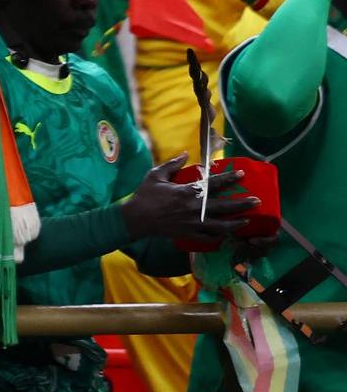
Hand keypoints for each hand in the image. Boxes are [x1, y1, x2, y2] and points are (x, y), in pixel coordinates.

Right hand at [120, 155, 255, 240]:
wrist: (136, 219)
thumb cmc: (144, 195)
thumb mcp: (155, 175)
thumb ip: (172, 164)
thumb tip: (185, 154)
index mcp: (187, 192)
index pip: (213, 184)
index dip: (229, 178)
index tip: (242, 174)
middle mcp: (194, 208)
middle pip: (223, 206)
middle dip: (242, 203)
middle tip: (256, 200)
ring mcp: (193, 223)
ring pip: (221, 224)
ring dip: (236, 222)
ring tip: (248, 219)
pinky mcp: (189, 234)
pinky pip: (209, 237)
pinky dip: (220, 236)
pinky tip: (228, 233)